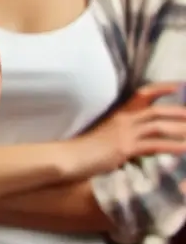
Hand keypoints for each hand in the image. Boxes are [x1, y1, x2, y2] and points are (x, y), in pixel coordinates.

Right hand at [70, 82, 185, 176]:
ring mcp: (125, 133)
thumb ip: (123, 135)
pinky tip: (185, 149)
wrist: (69, 157)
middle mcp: (124, 120)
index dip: (162, 88)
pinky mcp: (125, 147)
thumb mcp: (106, 137)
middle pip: (157, 110)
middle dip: (179, 112)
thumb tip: (140, 143)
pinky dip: (173, 147)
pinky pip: (155, 145)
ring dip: (180, 128)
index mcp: (119, 114)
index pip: (143, 94)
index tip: (180, 86)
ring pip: (159, 125)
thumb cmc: (85, 150)